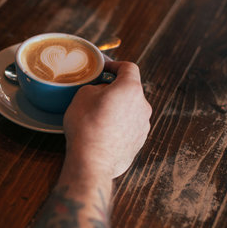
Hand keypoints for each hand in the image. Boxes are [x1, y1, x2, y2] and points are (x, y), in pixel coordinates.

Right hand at [63, 61, 151, 178]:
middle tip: (96, 94)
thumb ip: (97, 86)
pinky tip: (103, 132)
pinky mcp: (139, 142)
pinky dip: (118, 125)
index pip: (129, 68)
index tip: (105, 69)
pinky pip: (129, 127)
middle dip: (115, 89)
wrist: (92, 161)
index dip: (115, 65)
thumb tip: (103, 91)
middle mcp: (143, 106)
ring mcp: (143, 126)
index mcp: (131, 89)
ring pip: (130, 109)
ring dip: (117, 108)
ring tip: (98, 116)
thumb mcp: (83, 94)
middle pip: (130, 90)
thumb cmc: (86, 125)